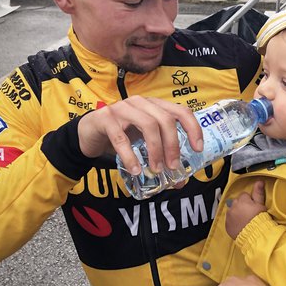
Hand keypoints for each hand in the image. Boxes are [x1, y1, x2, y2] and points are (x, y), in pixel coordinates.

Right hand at [77, 96, 202, 174]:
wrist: (87, 135)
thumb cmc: (121, 137)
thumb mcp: (143, 145)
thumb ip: (160, 158)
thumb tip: (180, 183)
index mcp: (154, 105)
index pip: (180, 110)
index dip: (193, 128)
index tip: (198, 148)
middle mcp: (140, 103)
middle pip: (165, 119)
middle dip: (173, 144)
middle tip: (173, 166)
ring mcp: (122, 108)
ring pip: (147, 124)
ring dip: (155, 149)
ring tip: (156, 169)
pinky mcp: (105, 118)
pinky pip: (121, 137)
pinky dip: (130, 155)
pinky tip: (135, 169)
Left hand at [226, 181, 266, 238]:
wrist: (255, 235)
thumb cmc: (259, 220)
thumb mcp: (261, 205)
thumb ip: (258, 192)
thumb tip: (259, 181)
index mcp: (242, 200)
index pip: (244, 195)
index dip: (249, 201)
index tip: (253, 207)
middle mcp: (233, 207)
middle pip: (236, 202)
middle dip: (241, 206)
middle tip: (249, 214)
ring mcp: (229, 216)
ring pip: (232, 211)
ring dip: (236, 214)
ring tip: (245, 220)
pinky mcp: (227, 225)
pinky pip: (229, 221)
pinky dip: (233, 222)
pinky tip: (240, 225)